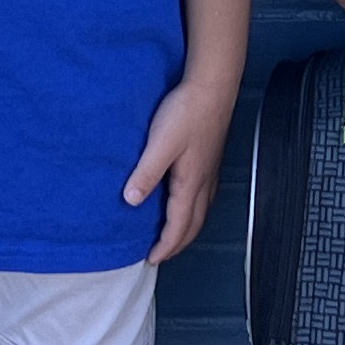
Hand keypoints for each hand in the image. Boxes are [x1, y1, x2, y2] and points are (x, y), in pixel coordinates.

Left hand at [124, 81, 239, 263]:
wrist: (213, 85)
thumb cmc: (187, 111)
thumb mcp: (160, 143)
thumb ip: (146, 173)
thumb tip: (131, 202)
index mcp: (191, 183)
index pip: (179, 225)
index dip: (165, 246)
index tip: (151, 260)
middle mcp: (204, 182)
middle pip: (194, 224)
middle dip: (178, 243)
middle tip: (161, 255)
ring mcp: (211, 170)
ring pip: (202, 211)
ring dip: (188, 228)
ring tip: (172, 235)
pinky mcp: (211, 158)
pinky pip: (205, 196)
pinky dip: (194, 210)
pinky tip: (186, 201)